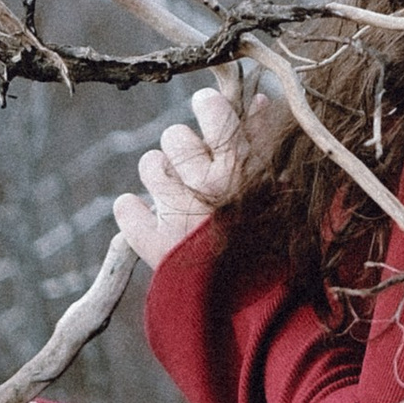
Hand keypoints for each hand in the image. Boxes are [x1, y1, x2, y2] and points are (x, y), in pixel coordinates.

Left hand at [114, 73, 260, 276]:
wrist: (261, 304)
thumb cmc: (275, 235)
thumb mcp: (278, 182)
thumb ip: (264, 140)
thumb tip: (257, 98)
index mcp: (242, 167)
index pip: (211, 106)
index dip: (209, 107)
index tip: (211, 112)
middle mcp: (207, 186)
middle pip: (174, 135)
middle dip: (186, 152)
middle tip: (201, 174)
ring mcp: (177, 215)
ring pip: (149, 165)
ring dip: (163, 179)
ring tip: (183, 199)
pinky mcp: (153, 244)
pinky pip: (125, 208)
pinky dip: (136, 214)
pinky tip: (156, 221)